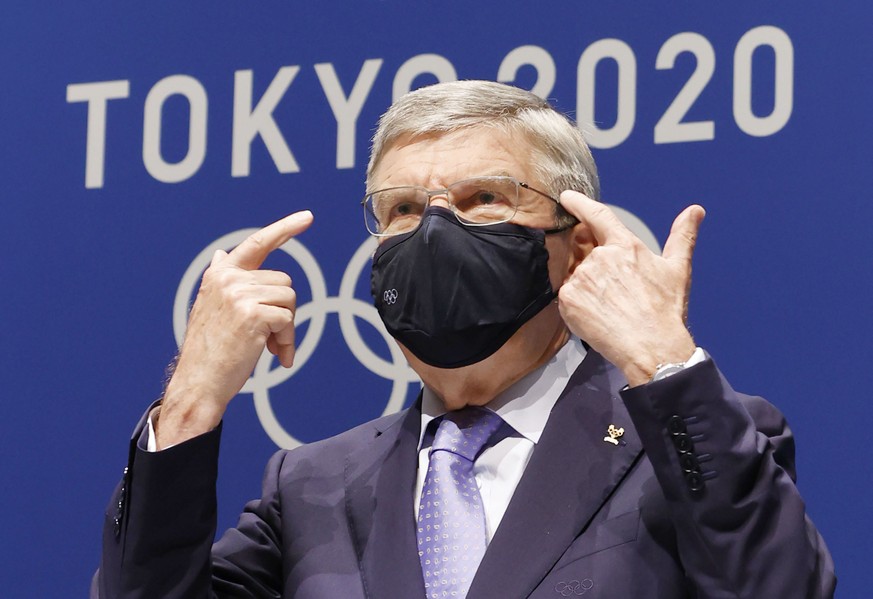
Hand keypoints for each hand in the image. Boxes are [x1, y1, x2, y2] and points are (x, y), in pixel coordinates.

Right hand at [157, 211, 313, 447]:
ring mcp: (240, 293)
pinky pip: (288, 318)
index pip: (257, 244)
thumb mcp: (211, 308)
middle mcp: (228, 277)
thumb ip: (222, 280)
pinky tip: (276, 356)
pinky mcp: (253, 312)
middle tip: (271, 340)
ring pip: (289, 299)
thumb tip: (223, 254)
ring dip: (287, 329)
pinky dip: (288, 340)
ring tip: (270, 348)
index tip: (307, 217)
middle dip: (283, 312)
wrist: (199, 383)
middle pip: (284, 282)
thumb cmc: (209, 350)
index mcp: (220, 274)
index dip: (284, 229)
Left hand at [556, 191, 703, 386]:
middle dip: (593, 266)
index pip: (598, 216)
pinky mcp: (568, 299)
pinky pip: (567, 297)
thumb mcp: (677, 270)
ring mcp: (582, 278)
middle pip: (585, 253)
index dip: (580, 204)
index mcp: (625, 246)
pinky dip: (578, 305)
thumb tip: (695, 211)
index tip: (567, 197)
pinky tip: (597, 317)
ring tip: (610, 309)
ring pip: (577, 277)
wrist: (652, 348)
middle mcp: (600, 257)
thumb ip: (682, 237)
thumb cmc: (666, 311)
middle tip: (612, 292)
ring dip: (587, 288)